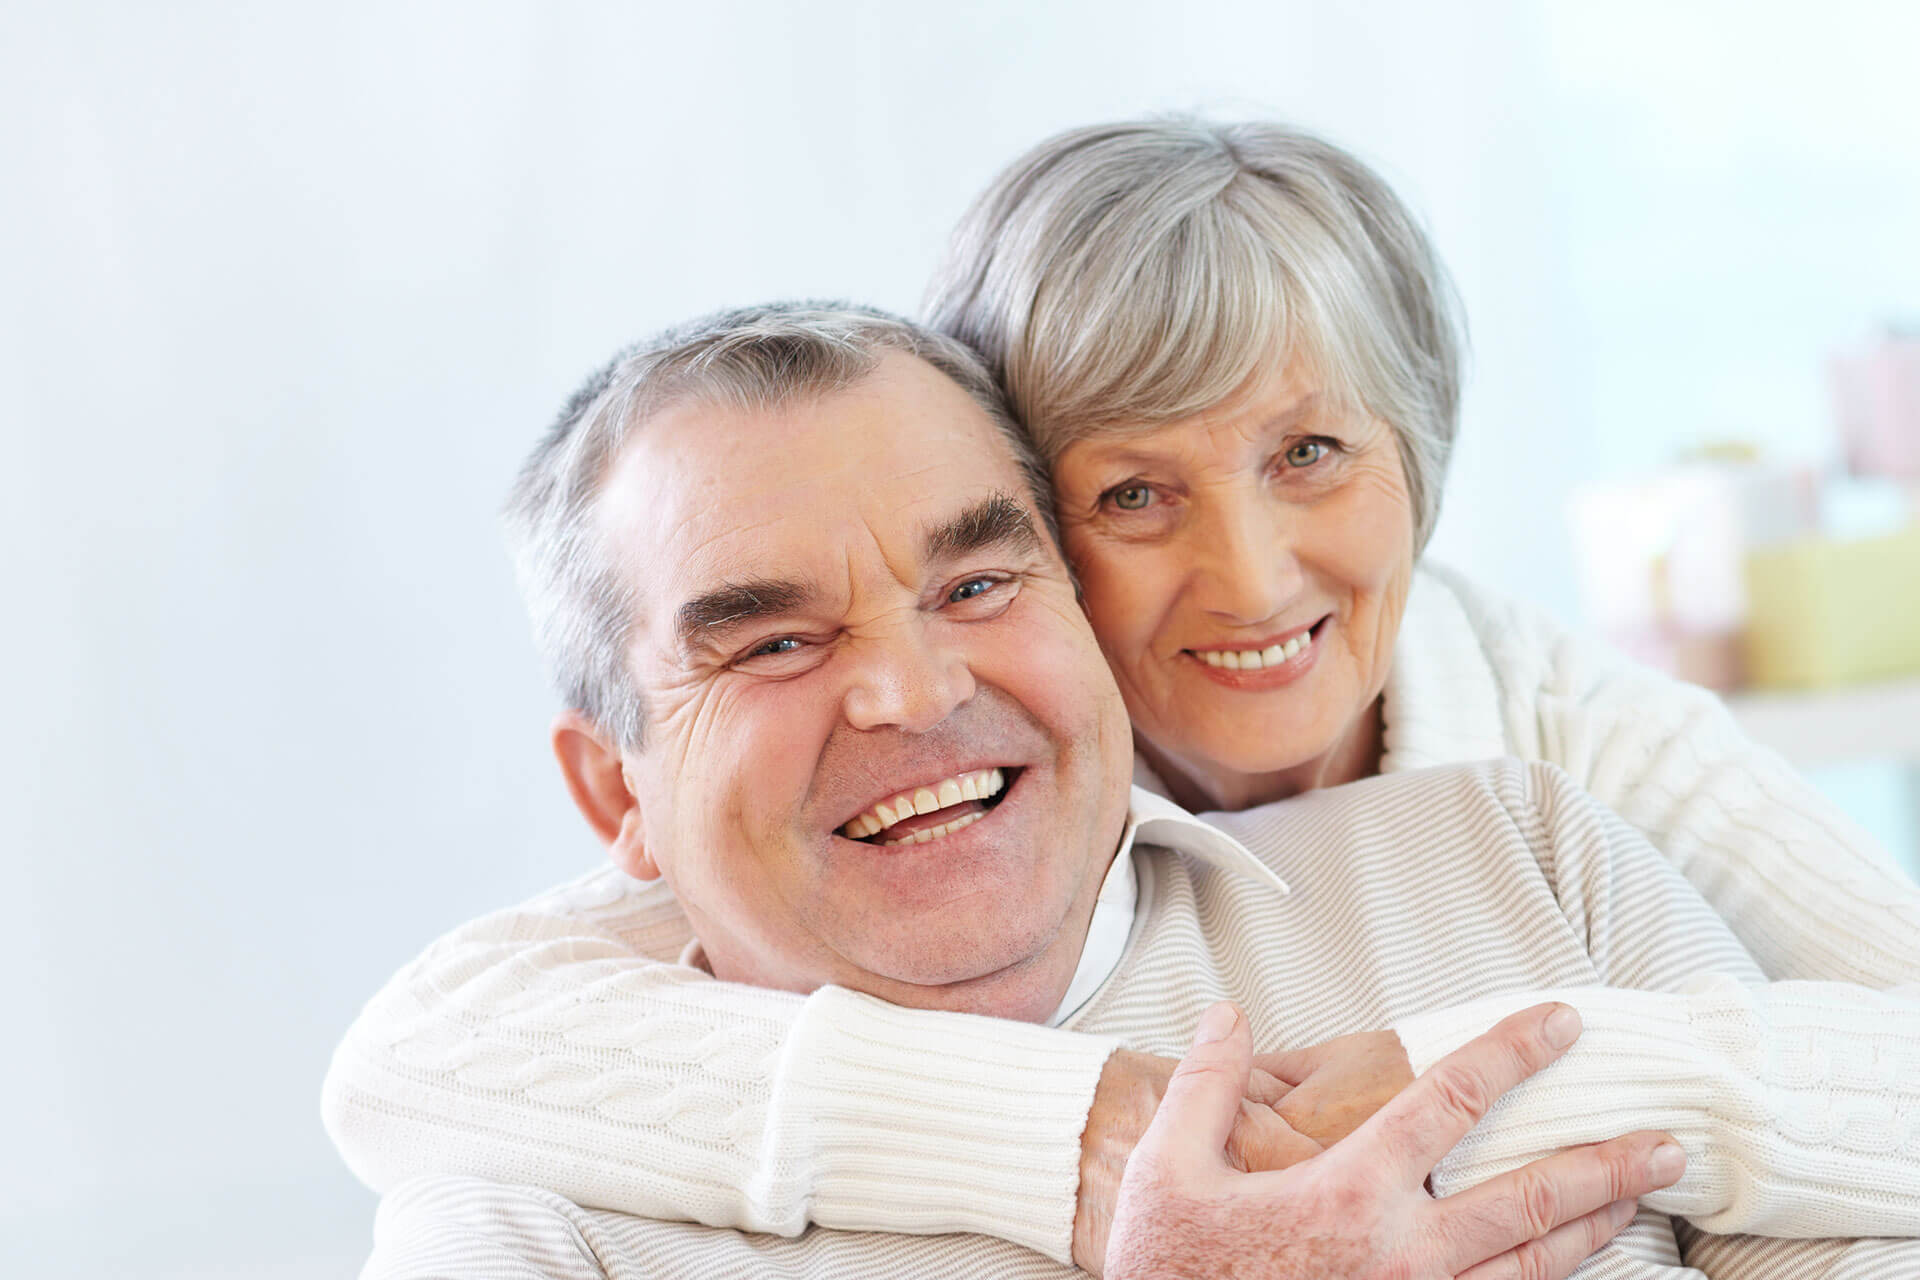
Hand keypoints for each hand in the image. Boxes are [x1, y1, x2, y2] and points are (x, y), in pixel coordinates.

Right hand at [1103, 1001, 1686, 1279]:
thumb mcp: (1169, 1167)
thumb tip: (1228, 1014)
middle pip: (1528, 1201)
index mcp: (1349, 1194)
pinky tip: (1572, 1271)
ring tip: (1640, 1197)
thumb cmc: (1171, 1267)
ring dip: (1594, 1227)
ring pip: (1530, 1267)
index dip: (1510, 1053)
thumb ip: (1206, 1083)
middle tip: (1665, 1139)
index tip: (1558, 1022)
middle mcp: (1400, 1254)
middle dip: (1604, 1164)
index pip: (1449, 1103)